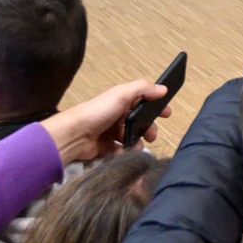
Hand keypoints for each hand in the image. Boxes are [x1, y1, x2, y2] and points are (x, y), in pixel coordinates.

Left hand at [39, 80, 172, 164]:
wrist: (75, 135)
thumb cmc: (99, 112)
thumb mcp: (122, 94)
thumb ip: (143, 89)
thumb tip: (163, 89)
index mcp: (121, 101)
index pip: (143, 102)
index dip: (156, 107)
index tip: (167, 115)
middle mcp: (117, 115)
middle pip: (140, 122)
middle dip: (149, 128)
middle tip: (151, 136)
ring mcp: (111, 132)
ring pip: (132, 137)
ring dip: (138, 142)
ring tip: (137, 146)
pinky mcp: (106, 148)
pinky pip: (121, 151)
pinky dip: (125, 152)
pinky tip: (125, 153)